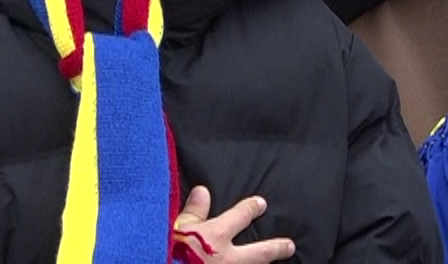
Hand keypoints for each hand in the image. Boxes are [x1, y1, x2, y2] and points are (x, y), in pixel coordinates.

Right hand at [172, 186, 294, 263]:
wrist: (158, 262)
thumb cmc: (167, 248)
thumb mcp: (177, 227)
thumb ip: (193, 211)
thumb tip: (203, 191)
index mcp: (216, 236)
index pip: (240, 217)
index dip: (252, 209)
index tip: (261, 204)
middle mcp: (227, 258)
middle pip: (260, 252)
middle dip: (276, 248)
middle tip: (290, 246)